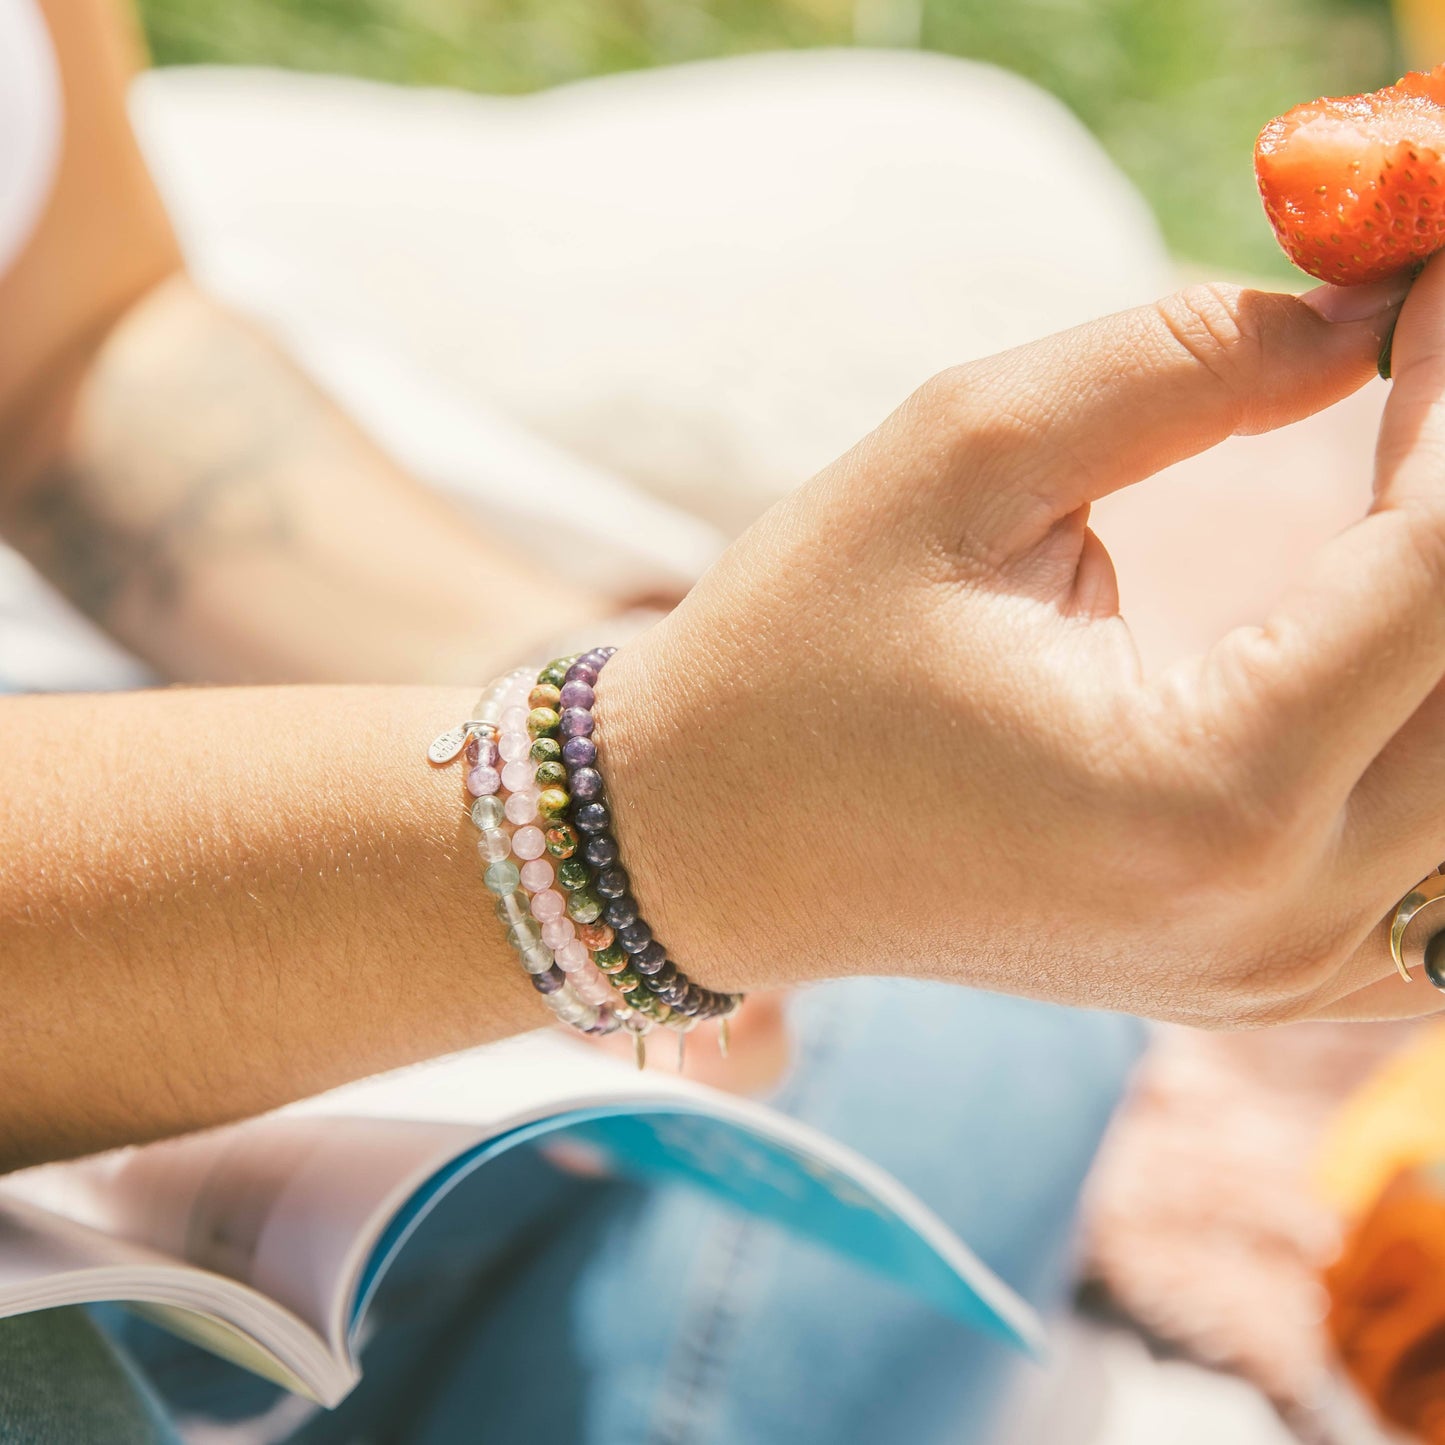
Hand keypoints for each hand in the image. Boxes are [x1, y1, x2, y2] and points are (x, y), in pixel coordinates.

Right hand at [599, 262, 1444, 1027]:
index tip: (1419, 298)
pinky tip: (1389, 666)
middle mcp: (1273, 912)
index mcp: (1203, 788)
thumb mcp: (958, 462)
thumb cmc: (795, 653)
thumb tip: (1356, 313)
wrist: (712, 841)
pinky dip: (1442, 758)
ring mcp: (1276, 973)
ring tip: (1403, 504)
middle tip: (1414, 385)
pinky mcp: (1258, 981)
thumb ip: (1177, 361)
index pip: (1438, 568)